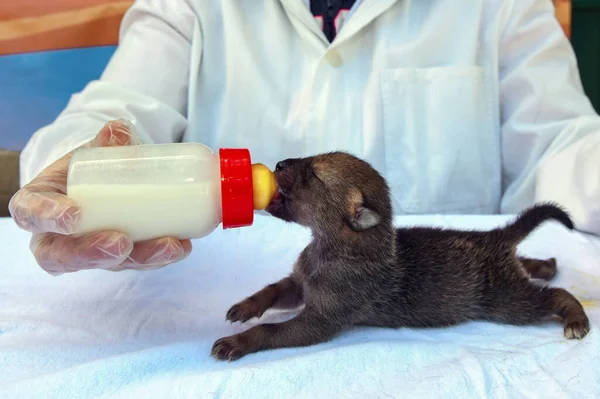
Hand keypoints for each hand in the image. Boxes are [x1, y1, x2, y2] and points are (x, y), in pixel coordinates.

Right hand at [9, 119, 191, 274]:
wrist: (101, 184)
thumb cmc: (87, 169)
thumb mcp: (90, 152)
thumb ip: (104, 142)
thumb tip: (120, 130)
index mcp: (37, 204)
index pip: (29, 214)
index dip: (47, 217)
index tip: (73, 215)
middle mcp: (56, 237)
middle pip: (63, 256)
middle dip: (94, 253)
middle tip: (122, 243)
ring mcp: (87, 253)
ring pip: (107, 264)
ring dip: (140, 258)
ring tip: (168, 246)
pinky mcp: (117, 259)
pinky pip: (135, 263)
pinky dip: (160, 257)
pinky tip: (181, 247)